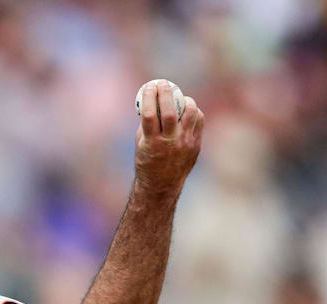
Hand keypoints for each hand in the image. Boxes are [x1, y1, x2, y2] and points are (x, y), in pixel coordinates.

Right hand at [134, 81, 204, 195]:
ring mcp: (185, 143)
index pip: (149, 114)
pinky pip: (199, 121)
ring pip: (190, 113)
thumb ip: (147, 124)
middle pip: (169, 111)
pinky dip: (193, 112)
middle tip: (163, 84)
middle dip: (166, 93)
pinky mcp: (196, 145)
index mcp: (151, 143)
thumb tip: (152, 102)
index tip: (148, 86)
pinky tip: (187, 110)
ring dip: (185, 101)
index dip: (148, 97)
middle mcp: (169, 142)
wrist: (162, 184)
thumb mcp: (141, 144)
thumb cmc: (147, 161)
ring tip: (179, 97)